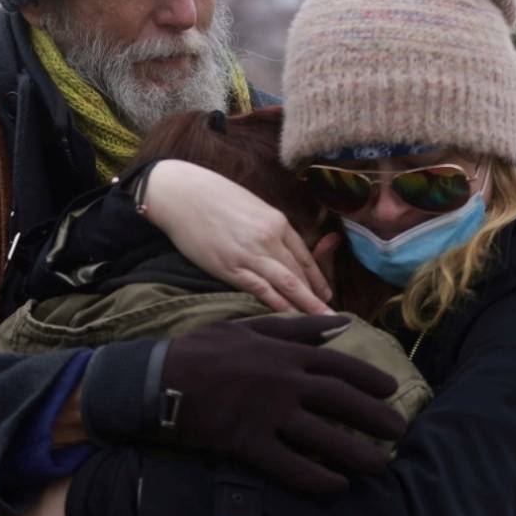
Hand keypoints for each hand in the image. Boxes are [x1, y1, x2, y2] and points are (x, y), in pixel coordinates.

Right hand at [142, 160, 332, 314]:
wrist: (182, 194)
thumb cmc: (213, 196)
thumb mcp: (250, 206)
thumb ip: (266, 226)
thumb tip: (275, 245)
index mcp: (276, 221)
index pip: (304, 255)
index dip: (317, 278)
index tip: (326, 294)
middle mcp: (269, 238)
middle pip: (299, 273)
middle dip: (316, 297)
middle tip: (333, 316)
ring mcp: (251, 254)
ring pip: (287, 283)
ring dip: (306, 305)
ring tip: (322, 321)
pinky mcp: (231, 267)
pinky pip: (261, 290)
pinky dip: (278, 304)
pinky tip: (290, 317)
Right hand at [157, 314, 405, 492]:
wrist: (160, 378)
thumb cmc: (204, 350)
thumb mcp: (249, 327)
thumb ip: (296, 327)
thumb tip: (339, 322)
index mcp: (285, 352)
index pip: (340, 364)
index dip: (370, 378)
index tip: (392, 390)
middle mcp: (284, 382)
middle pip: (342, 401)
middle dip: (376, 417)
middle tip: (400, 431)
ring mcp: (268, 414)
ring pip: (324, 437)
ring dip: (358, 453)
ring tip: (381, 466)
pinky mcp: (249, 443)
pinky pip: (291, 466)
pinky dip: (318, 478)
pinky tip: (338, 486)